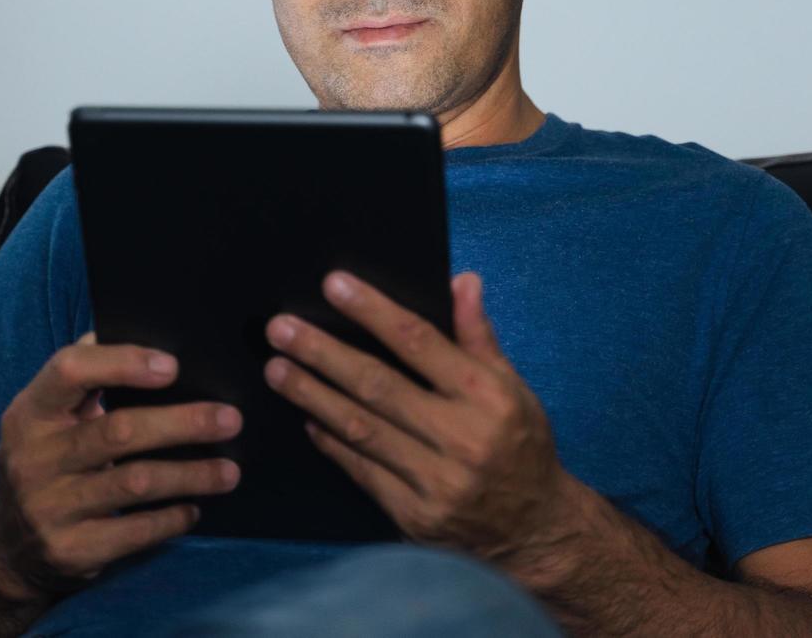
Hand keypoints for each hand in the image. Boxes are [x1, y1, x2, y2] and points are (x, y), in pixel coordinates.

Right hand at [0, 333, 242, 598]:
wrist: (9, 545)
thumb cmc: (48, 459)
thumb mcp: (48, 416)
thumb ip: (86, 375)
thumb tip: (147, 331)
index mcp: (29, 412)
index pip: (69, 371)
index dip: (122, 363)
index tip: (173, 366)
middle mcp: (33, 458)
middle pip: (118, 431)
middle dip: (182, 423)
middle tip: (231, 419)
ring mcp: (49, 507)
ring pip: (134, 482)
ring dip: (190, 474)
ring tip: (230, 471)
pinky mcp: (70, 549)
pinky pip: (133, 531)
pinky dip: (170, 519)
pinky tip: (194, 509)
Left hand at [263, 271, 573, 562]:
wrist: (534, 531)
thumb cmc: (520, 447)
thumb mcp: (512, 387)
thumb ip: (479, 336)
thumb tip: (461, 281)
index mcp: (486, 396)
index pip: (419, 341)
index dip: (372, 311)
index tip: (334, 285)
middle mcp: (461, 438)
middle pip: (377, 385)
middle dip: (322, 354)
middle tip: (280, 329)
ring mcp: (435, 481)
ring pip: (360, 428)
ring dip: (312, 396)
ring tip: (277, 369)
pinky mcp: (413, 516)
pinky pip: (361, 470)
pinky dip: (331, 442)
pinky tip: (307, 418)